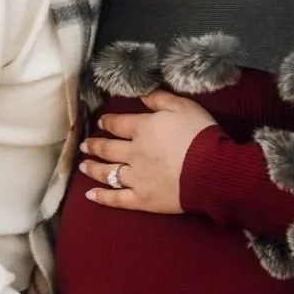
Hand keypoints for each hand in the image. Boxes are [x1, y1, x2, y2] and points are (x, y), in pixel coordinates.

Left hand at [79, 90, 216, 214]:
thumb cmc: (198, 133)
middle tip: (84, 145)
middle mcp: (133, 153)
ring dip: (93, 169)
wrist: (210, 168)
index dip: (107, 122)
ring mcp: (136, 177)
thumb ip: (160, 99)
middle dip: (94, 146)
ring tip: (83, 166)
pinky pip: (117, 199)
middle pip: (108, 149)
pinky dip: (102, 197)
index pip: (118, 124)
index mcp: (142, 128)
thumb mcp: (182, 106)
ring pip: (108, 172)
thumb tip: (141, 94)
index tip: (100, 123)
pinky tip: (90, 195)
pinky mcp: (142, 199)